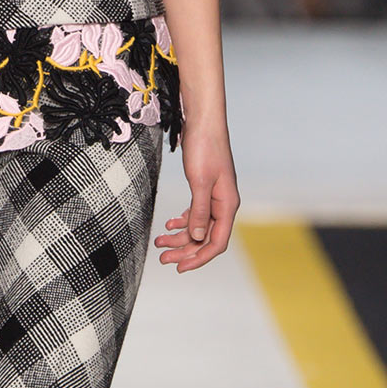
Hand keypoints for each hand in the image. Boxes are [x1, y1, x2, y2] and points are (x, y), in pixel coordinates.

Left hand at [155, 119, 238, 272]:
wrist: (202, 120)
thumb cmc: (204, 147)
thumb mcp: (199, 181)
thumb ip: (199, 211)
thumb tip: (198, 238)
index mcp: (227, 205)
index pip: (217, 243)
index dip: (199, 258)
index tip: (179, 267)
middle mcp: (223, 204)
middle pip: (206, 238)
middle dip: (185, 250)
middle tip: (162, 257)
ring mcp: (215, 197)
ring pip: (199, 226)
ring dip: (180, 237)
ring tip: (159, 241)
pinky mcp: (205, 188)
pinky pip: (196, 213)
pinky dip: (183, 221)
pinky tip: (169, 225)